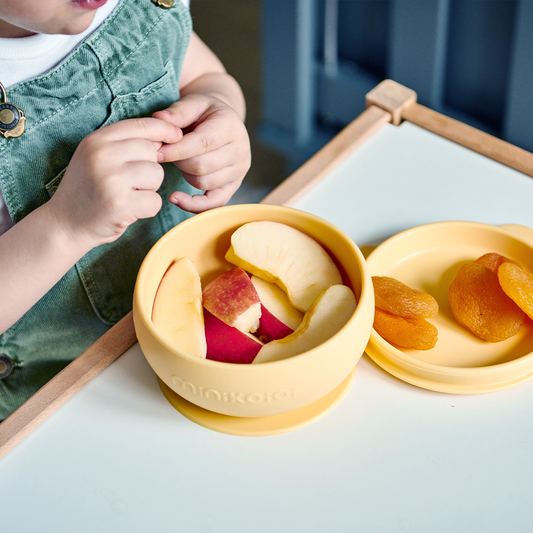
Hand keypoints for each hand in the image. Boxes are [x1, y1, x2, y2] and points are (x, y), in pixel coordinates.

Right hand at [47, 117, 181, 251]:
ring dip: (150, 189)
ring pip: (157, 175)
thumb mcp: (97, 158)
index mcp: (97, 140)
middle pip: (152, 152)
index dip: (164, 129)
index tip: (176, 135)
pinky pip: (155, 201)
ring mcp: (111, 180)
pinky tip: (129, 210)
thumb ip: (126, 145)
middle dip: (150, 168)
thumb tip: (163, 136)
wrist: (66, 224)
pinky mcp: (121, 204)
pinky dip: (148, 209)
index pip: (140, 125)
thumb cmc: (88, 190)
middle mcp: (102, 156)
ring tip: (128, 196)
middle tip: (130, 184)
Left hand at [152, 93, 250, 212]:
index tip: (155, 152)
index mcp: (230, 126)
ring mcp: (239, 171)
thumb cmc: (204, 113)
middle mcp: (240, 150)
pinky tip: (175, 198)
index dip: (176, 150)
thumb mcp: (193, 103)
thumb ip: (177, 111)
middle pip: (201, 166)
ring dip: (185, 174)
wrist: (224, 123)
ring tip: (181, 160)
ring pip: (203, 183)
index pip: (201, 143)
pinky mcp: (233, 186)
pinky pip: (214, 203)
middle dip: (178, 161)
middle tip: (168, 153)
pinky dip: (194, 205)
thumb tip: (159, 120)